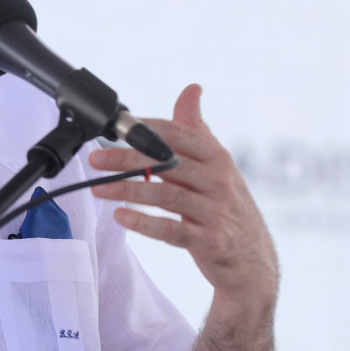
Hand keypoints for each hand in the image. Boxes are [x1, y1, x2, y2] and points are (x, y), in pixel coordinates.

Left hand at [89, 84, 278, 312]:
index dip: (144, 129)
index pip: (178, 135)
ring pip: (165, 195)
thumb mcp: (217, 166)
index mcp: (218, 158)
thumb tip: (191, 89)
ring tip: (97, 189)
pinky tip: (120, 216)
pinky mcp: (209, 241)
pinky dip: (143, 222)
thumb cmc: (227, 207)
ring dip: (127, 191)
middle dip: (126, 159)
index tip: (115, 128)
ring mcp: (216, 212)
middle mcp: (219, 182)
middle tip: (96, 159)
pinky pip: (171, 229)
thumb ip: (197, 131)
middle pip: (166, 163)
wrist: (253, 261)